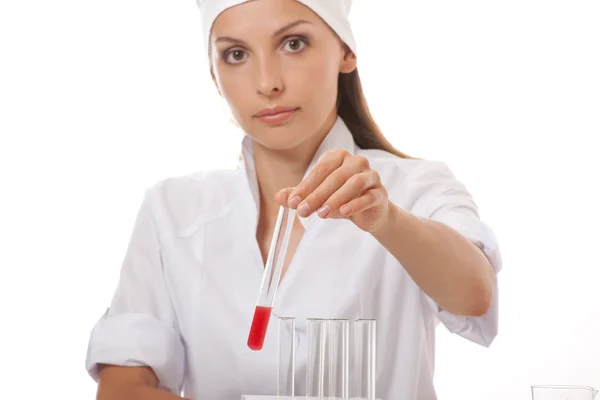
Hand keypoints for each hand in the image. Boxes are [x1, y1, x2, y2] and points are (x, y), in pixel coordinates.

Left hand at [275, 149, 390, 232]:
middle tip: (303, 211)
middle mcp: (356, 162)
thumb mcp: (316, 197)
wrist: (367, 213)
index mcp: (338, 157)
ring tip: (322, 214)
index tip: (292, 202)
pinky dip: (355, 204)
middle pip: (335, 176)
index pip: (320, 169)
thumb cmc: (340, 200)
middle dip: (317, 195)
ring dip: (336, 199)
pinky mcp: (380, 193)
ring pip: (354, 183)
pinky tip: (343, 213)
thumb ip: (298, 196)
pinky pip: (369, 196)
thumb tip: (278, 198)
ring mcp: (371, 176)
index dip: (305, 186)